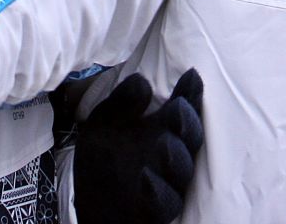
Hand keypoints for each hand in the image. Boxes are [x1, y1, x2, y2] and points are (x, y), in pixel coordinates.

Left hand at [75, 69, 204, 223]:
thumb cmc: (104, 161)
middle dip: (187, 122)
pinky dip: (157, 190)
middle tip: (178, 108)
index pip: (183, 108)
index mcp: (163, 128)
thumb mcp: (104, 125)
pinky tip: (146, 178)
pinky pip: (164, 201)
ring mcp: (168, 183)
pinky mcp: (157, 209)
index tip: (190, 76)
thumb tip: (142, 82)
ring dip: (175, 156)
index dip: (190, 93)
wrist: (94, 209)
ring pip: (182, 170)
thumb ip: (122, 103)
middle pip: (191, 137)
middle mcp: (172, 154)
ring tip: (164, 143)